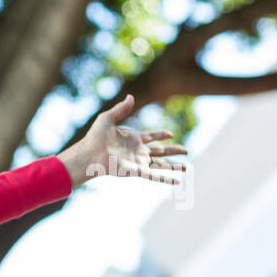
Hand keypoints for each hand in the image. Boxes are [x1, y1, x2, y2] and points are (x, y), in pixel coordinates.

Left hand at [58, 93, 187, 187]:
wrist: (89, 154)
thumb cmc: (95, 137)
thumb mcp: (108, 118)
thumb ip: (121, 108)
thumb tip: (131, 96)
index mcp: (133, 138)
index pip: (152, 136)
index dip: (161, 135)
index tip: (170, 134)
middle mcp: (138, 151)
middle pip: (160, 151)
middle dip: (174, 150)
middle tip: (186, 150)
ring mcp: (138, 162)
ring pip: (161, 164)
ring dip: (174, 166)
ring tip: (187, 168)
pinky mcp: (136, 171)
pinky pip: (155, 175)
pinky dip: (166, 178)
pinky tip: (178, 180)